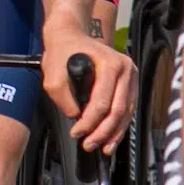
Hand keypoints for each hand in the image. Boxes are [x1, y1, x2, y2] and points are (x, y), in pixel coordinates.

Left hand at [42, 30, 134, 153]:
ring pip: (126, 112)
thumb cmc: (63, 51)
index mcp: (110, 64)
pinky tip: (111, 137)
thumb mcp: (53, 74)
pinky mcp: (130, 84)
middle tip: (89, 145)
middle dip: (103, 131)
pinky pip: (127, 109)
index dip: (89, 122)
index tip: (77, 133)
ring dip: (114, 133)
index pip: (102, 101)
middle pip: (118, 110)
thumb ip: (62, 98)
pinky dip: (120, 125)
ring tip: (103, 147)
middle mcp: (126, 69)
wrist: (72, 36)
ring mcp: (131, 76)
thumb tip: (76, 116)